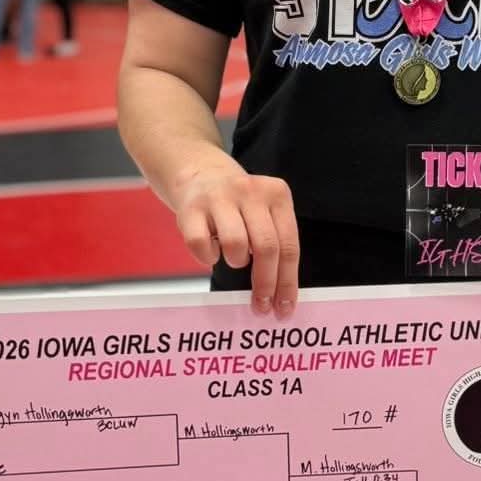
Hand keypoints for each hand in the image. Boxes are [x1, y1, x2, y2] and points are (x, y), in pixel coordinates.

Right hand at [172, 154, 299, 316]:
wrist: (201, 173)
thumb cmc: (239, 205)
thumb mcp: (265, 212)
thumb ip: (275, 243)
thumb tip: (280, 295)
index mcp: (277, 195)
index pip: (289, 245)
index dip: (287, 281)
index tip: (284, 307)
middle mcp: (250, 192)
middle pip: (266, 247)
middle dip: (265, 283)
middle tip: (260, 305)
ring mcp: (219, 198)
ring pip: (236, 244)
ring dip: (236, 261)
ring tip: (235, 259)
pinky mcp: (191, 208)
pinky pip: (201, 244)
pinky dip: (207, 256)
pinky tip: (211, 251)